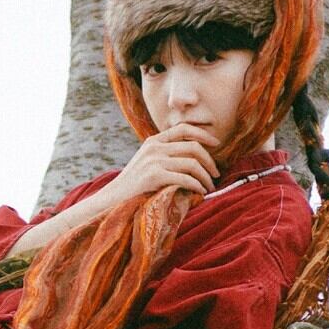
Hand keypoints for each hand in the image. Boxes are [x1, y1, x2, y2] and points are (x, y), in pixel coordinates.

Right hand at [100, 121, 218, 210]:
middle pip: (193, 147)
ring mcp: (154, 161)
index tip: (216, 144)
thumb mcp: (147, 163)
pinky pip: (185, 179)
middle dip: (209, 161)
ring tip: (209, 187)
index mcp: (153, 141)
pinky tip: (199, 192)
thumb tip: (193, 157)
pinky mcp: (154, 177)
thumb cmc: (133, 186)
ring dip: (205, 177)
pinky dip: (197, 186)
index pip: (184, 129)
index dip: (203, 135)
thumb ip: (164, 155)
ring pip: (192, 163)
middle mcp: (154, 148)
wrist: (112, 199)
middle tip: (216, 174)